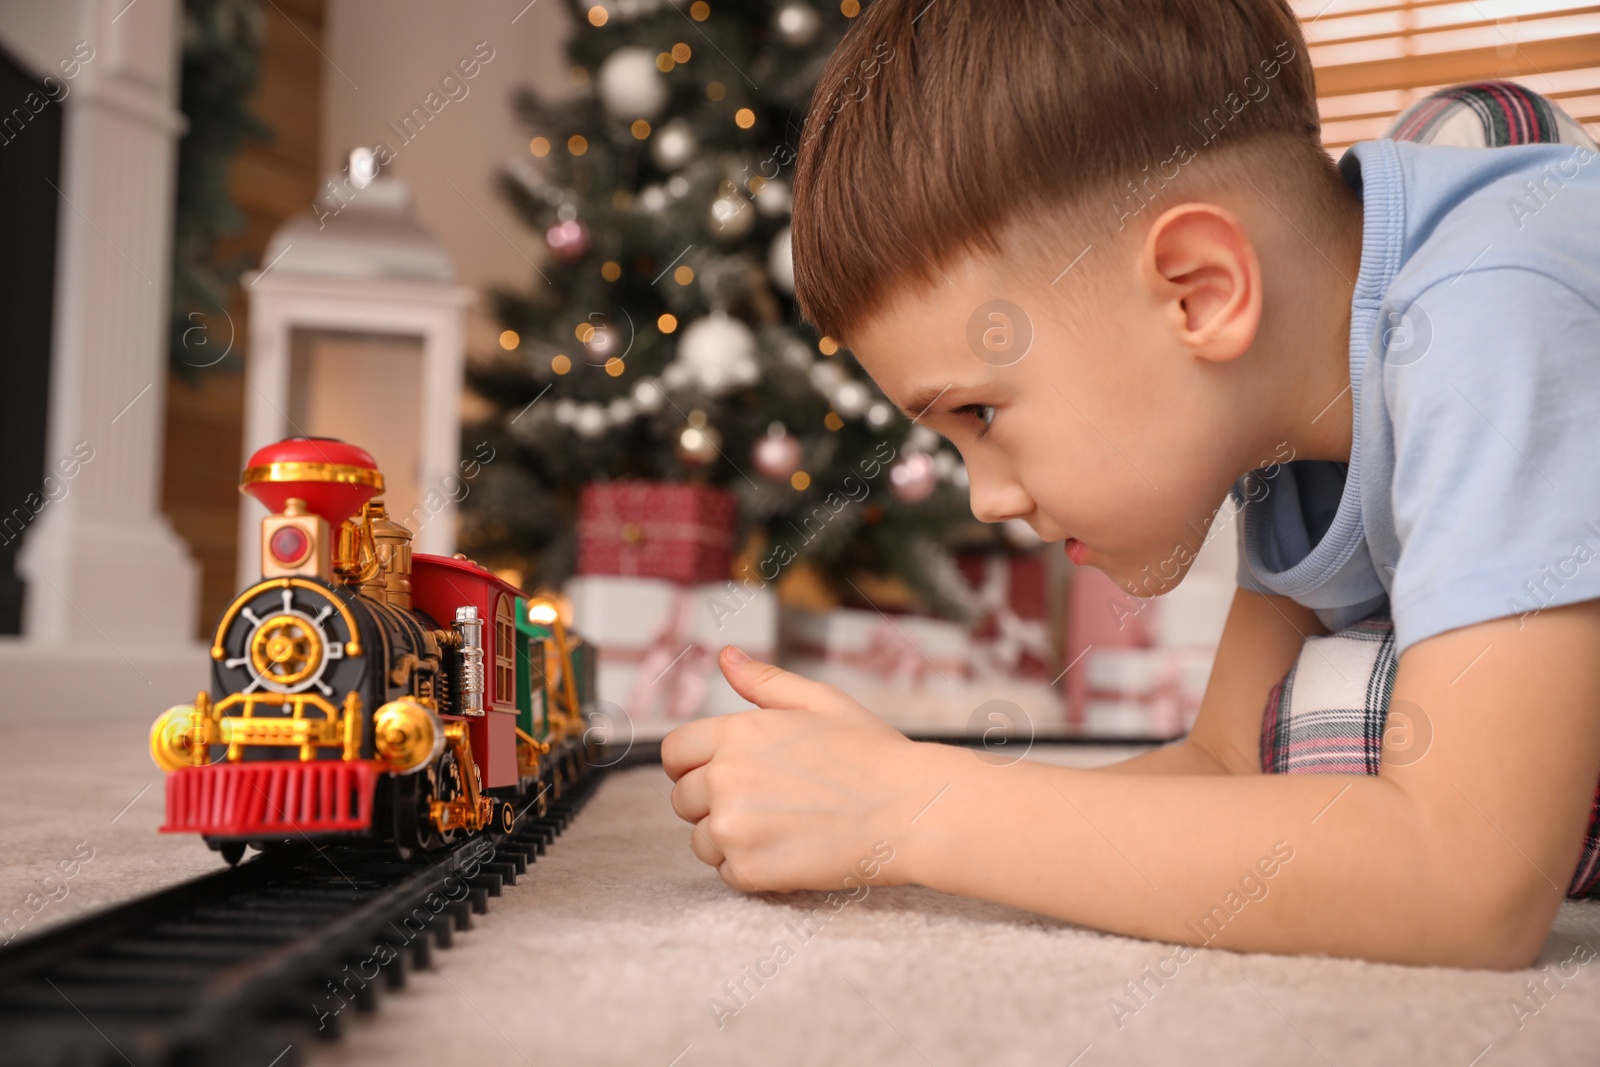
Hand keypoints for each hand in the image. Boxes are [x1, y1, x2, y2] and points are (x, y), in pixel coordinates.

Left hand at [660, 645, 934, 892]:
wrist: (912, 811)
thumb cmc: (873, 754)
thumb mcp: (821, 702)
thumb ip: (765, 682)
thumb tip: (725, 655)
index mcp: (738, 733)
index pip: (674, 753)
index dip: (693, 763)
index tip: (720, 773)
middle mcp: (726, 778)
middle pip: (683, 799)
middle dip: (713, 801)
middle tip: (766, 802)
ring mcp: (735, 828)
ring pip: (701, 840)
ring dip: (730, 838)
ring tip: (781, 827)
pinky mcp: (751, 871)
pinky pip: (726, 873)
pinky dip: (750, 868)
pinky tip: (789, 850)